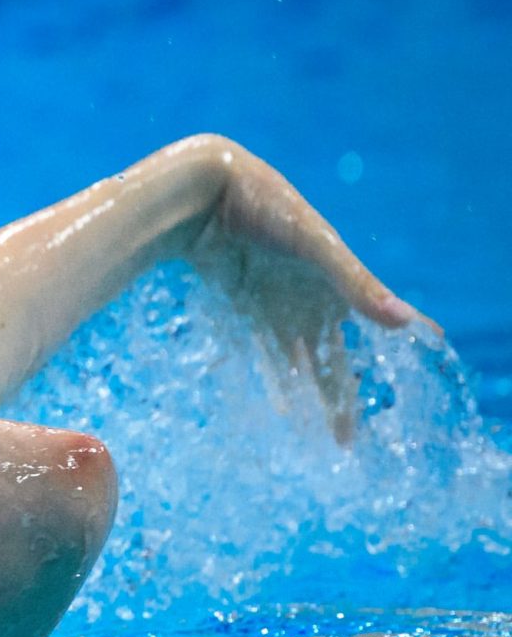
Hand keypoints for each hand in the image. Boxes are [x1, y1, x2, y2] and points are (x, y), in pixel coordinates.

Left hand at [189, 140, 435, 439]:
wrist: (205, 194)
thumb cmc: (268, 209)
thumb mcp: (316, 246)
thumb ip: (355, 284)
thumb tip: (404, 322)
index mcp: (336, 282)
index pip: (376, 320)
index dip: (401, 340)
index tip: (430, 353)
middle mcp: (307, 298)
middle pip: (329, 358)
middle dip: (339, 398)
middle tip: (348, 441)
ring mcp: (271, 305)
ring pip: (292, 362)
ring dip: (300, 397)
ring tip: (311, 435)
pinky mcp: (237, 308)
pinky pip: (254, 351)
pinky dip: (264, 378)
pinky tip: (271, 405)